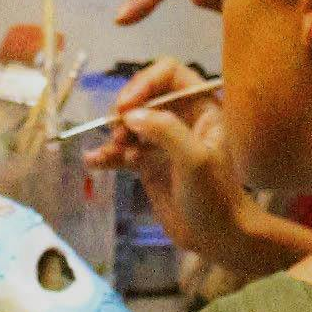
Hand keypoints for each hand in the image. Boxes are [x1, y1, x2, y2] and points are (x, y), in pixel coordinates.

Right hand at [89, 59, 300, 281]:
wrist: (218, 237)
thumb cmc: (215, 197)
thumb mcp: (195, 160)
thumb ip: (164, 131)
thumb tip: (130, 115)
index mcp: (202, 108)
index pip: (170, 74)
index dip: (145, 83)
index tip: (126, 105)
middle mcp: (182, 119)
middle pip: (144, 95)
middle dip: (126, 110)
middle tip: (119, 132)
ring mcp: (163, 142)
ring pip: (130, 124)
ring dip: (114, 134)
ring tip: (111, 152)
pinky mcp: (150, 164)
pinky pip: (123, 152)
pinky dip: (108, 156)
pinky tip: (93, 163)